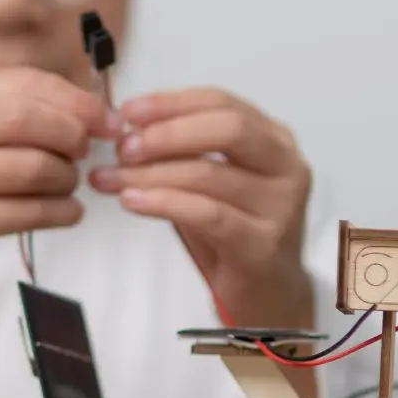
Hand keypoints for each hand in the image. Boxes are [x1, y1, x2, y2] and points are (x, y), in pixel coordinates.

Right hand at [0, 67, 123, 309]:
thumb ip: (11, 110)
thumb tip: (90, 107)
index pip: (21, 83)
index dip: (73, 99)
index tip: (104, 119)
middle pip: (26, 118)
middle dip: (71, 135)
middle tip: (86, 153)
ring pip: (30, 167)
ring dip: (67, 178)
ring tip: (69, 186)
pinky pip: (24, 213)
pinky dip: (60, 212)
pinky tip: (68, 212)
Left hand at [89, 87, 313, 326]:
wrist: (267, 294)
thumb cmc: (233, 230)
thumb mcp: (209, 181)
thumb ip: (181, 151)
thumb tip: (125, 128)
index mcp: (273, 139)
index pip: (222, 102)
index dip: (172, 103)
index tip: (128, 111)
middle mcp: (286, 166)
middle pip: (228, 129)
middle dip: (168, 133)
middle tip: (122, 148)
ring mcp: (280, 206)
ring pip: (210, 174)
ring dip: (151, 174)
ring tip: (111, 179)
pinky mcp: (263, 244)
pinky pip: (208, 214)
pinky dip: (164, 203)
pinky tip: (132, 202)